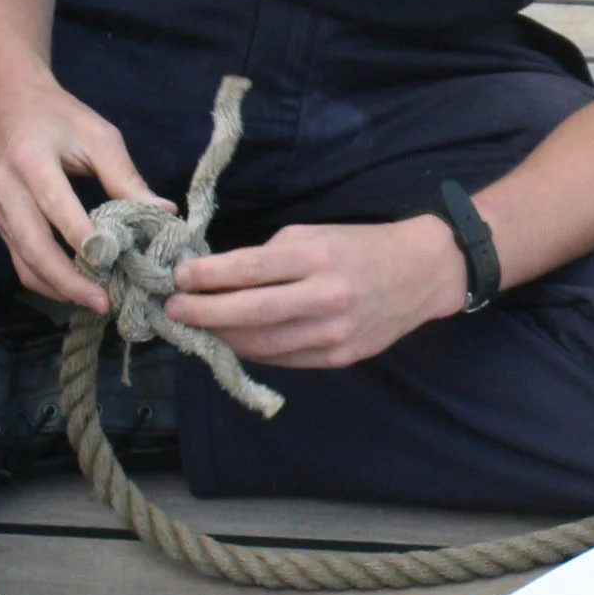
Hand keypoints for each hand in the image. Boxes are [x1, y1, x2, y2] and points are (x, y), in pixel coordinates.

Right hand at [0, 67, 151, 311]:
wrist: (10, 106)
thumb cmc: (60, 118)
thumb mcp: (98, 136)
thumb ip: (126, 178)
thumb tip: (163, 214)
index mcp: (31, 159)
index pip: (56, 205)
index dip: (82, 238)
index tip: (112, 264)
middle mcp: (7, 188)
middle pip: (33, 244)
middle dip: (68, 279)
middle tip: (102, 302)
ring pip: (23, 261)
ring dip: (57, 288)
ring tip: (94, 303)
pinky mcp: (0, 224)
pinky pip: (20, 262)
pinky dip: (46, 282)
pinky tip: (74, 291)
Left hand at [168, 215, 467, 369]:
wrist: (419, 274)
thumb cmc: (358, 247)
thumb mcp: (314, 235)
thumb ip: (269, 256)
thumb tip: (218, 276)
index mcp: (317, 258)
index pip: (249, 270)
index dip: (208, 276)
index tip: (179, 277)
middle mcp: (325, 297)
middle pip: (250, 313)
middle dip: (203, 313)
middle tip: (173, 309)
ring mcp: (333, 333)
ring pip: (262, 344)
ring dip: (222, 337)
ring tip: (196, 327)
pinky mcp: (338, 358)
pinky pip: (283, 359)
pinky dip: (252, 350)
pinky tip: (233, 340)